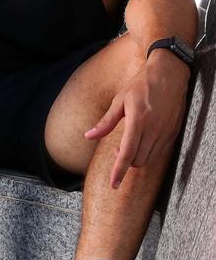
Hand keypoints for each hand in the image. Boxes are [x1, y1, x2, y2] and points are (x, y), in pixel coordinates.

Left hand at [85, 52, 189, 188]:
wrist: (169, 74)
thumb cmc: (141, 85)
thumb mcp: (119, 101)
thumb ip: (105, 122)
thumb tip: (88, 136)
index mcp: (137, 121)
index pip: (126, 154)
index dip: (118, 171)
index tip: (113, 185)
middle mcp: (153, 130)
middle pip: (137, 160)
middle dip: (125, 162)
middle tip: (117, 151)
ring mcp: (165, 132)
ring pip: (149, 159)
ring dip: (136, 159)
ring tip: (129, 145)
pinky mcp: (173, 133)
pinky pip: (159, 152)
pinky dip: (148, 153)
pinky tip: (142, 142)